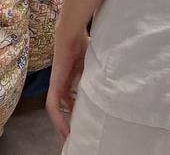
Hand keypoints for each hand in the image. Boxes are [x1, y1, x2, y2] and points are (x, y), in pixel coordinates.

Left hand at [46, 23, 88, 137]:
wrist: (71, 32)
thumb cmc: (83, 41)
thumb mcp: (93, 62)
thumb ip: (98, 70)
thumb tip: (116, 76)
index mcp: (71, 75)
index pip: (71, 95)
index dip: (76, 106)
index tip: (84, 116)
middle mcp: (62, 81)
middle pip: (63, 103)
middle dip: (69, 118)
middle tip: (76, 133)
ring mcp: (56, 83)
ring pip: (56, 108)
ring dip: (61, 123)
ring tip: (69, 137)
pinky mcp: (54, 84)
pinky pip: (53, 106)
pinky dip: (58, 118)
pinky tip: (65, 130)